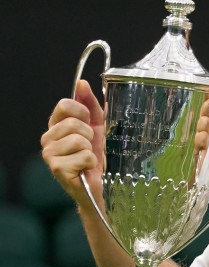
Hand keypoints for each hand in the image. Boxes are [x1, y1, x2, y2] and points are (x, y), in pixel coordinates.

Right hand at [40, 80, 104, 204]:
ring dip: (91, 150)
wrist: (102, 182)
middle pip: (72, 122)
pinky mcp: (57, 168)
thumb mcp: (99, 125)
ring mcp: (50, 154)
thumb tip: (82, 83)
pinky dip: (91, 162)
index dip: (83, 112)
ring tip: (88, 158)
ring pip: (78, 140)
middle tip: (90, 146)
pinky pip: (83, 156)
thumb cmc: (99, 155)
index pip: (64, 104)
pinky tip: (86, 168)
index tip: (89, 122)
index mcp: (56, 125)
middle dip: (89, 134)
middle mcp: (48, 138)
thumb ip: (91, 104)